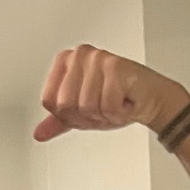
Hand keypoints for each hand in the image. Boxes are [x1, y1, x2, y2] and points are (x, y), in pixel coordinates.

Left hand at [33, 45, 189, 141]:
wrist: (151, 99)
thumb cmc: (118, 100)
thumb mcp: (82, 113)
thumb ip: (59, 121)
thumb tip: (38, 134)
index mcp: (66, 61)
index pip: (49, 101)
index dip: (68, 114)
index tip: (84, 107)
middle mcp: (79, 55)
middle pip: (64, 104)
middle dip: (86, 116)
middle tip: (102, 106)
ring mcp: (97, 58)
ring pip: (85, 106)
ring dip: (104, 115)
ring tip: (114, 102)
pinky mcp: (115, 66)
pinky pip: (106, 106)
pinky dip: (118, 113)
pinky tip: (125, 102)